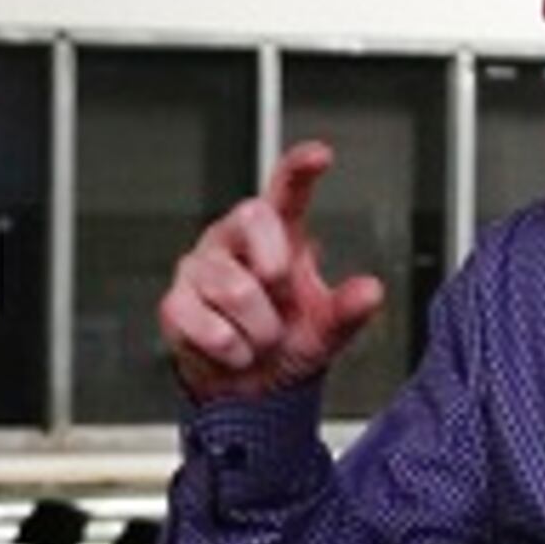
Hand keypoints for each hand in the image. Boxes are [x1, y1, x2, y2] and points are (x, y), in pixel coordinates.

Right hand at [159, 141, 387, 401]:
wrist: (246, 388)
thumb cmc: (284, 343)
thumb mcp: (325, 328)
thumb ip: (348, 309)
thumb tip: (370, 291)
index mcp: (274, 234)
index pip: (285, 190)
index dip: (299, 168)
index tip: (320, 155)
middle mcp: (233, 238)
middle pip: (252, 216)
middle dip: (276, 266)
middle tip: (281, 299)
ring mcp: (199, 268)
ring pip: (236, 288)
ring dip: (260, 329)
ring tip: (260, 338)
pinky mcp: (175, 303)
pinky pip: (210, 326)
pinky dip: (233, 350)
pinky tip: (235, 349)